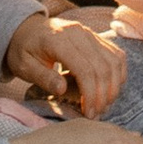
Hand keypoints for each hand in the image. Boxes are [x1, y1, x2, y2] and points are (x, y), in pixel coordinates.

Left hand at [3, 11, 124, 113]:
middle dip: (103, 95)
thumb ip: (43, 77)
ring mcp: (89, 33)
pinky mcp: (95, 36)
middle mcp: (78, 33)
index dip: (91, 95)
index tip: (89, 114)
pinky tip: (111, 89)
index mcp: (58, 40)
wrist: (27, 29)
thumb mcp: (24, 66)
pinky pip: (116, 54)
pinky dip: (118, 73)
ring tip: (104, 104)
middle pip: (102, 67)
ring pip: (114, 60)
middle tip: (97, 114)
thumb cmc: (24, 50)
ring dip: (113, 86)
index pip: (84, 69)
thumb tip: (62, 89)